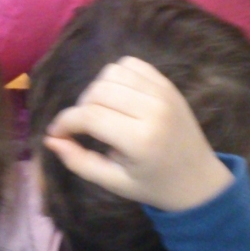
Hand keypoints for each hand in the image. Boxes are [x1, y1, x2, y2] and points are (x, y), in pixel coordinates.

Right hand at [44, 57, 232, 212]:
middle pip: (98, 91)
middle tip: (80, 127)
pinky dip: (117, 76)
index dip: (65, 121)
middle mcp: (153, 110)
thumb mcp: (115, 182)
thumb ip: (80, 161)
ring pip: (112, 72)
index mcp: (140, 140)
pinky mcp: (168, 85)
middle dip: (80, 107)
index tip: (56, 132)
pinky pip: (132, 65)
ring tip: (99, 111)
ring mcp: (163, 93)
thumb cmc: (154, 186)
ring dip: (97, 89)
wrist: (199, 179)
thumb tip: (50, 140)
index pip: (89, 116)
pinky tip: (117, 98)